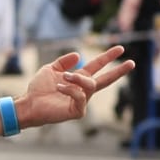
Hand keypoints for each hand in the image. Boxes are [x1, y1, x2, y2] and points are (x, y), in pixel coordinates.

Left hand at [19, 46, 133, 127]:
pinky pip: (80, 97)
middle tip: (131, 62)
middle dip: (118, 71)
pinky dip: (70, 90)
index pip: (97, 66)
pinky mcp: (76, 112)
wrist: (28, 104)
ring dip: (77, 79)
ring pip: (90, 86)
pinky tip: (59, 88)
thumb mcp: (50, 69)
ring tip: (64, 77)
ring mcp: (81, 101)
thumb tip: (79, 55)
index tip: (120, 48)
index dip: (108, 57)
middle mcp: (82, 90)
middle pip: (105, 80)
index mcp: (78, 79)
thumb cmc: (38, 89)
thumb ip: (64, 62)